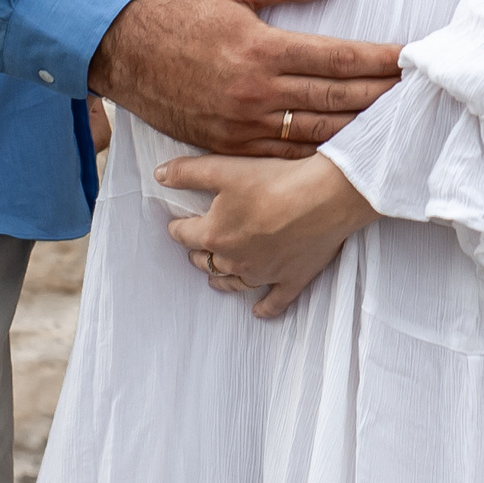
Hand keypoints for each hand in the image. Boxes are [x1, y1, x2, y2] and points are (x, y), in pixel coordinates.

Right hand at [87, 0, 402, 156]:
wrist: (128, 56)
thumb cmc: (183, 15)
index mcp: (262, 48)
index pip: (338, 57)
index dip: (379, 60)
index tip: (410, 59)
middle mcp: (258, 91)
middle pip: (338, 99)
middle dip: (383, 96)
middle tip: (419, 94)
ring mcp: (246, 125)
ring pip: (319, 133)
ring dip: (361, 129)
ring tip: (395, 122)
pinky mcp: (233, 147)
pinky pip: (288, 155)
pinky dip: (322, 154)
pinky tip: (348, 149)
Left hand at [162, 154, 379, 319]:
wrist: (324, 197)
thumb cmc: (274, 181)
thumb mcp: (223, 169)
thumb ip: (186, 173)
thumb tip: (159, 175)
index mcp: (215, 234)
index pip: (184, 235)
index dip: (177, 228)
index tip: (175, 225)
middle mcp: (235, 260)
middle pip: (207, 261)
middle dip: (198, 254)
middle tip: (196, 249)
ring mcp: (264, 274)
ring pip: (234, 283)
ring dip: (222, 281)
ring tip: (214, 280)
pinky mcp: (291, 279)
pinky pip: (274, 302)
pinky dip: (265, 309)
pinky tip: (257, 313)